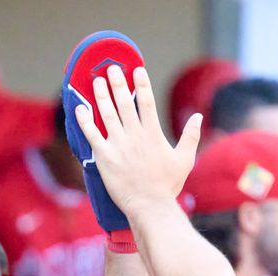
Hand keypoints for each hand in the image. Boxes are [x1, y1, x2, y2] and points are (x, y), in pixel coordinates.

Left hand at [73, 65, 200, 216]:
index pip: (146, 101)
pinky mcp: (104, 157)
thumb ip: (190, 136)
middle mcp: (134, 135)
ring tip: (97, 81)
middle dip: (117, 83)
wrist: (149, 205)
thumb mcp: (184, 159)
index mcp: (153, 133)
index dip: (141, 83)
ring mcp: (118, 145)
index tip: (136, 69)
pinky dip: (85, 121)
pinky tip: (80, 108)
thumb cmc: (167, 185)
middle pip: (124, 103)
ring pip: (107, 114)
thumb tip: (197, 116)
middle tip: (111, 68)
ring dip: (101, 96)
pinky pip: (92, 135)